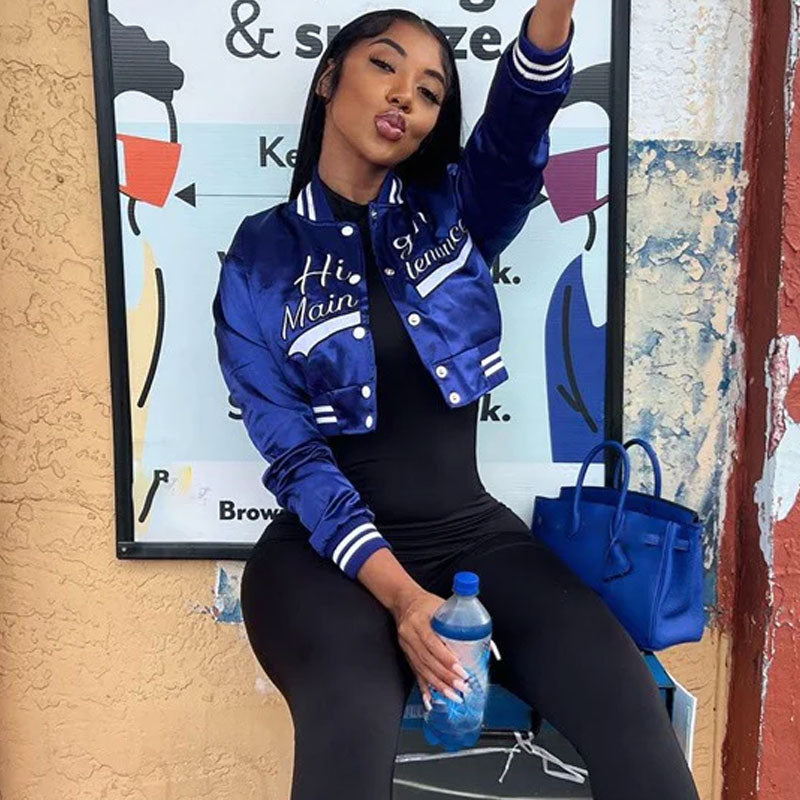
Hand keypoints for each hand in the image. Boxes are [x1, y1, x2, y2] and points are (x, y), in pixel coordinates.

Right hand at [391, 588, 470, 708]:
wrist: (404, 600)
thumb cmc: (427, 603)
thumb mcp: (442, 606)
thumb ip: (460, 622)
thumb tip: (486, 642)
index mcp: (419, 620)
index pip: (432, 643)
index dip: (446, 659)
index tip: (461, 670)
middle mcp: (409, 634)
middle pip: (428, 660)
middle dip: (446, 677)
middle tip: (462, 687)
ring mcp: (406, 646)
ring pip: (422, 669)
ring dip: (438, 685)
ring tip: (452, 695)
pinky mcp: (406, 653)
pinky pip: (415, 672)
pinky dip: (424, 687)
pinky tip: (430, 699)